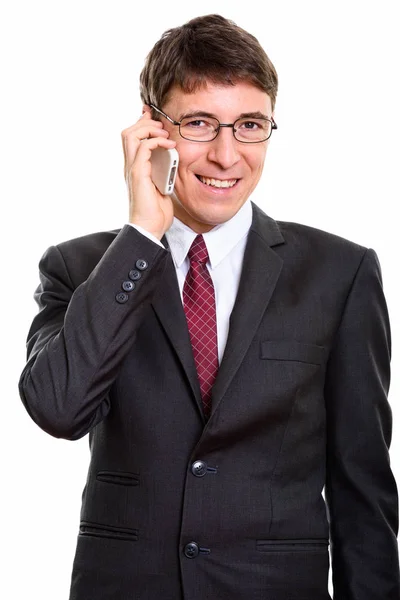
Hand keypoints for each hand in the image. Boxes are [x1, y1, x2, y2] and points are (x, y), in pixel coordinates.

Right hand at [121, 107, 176, 239]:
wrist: (150, 228)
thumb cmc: (156, 212)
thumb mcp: (162, 186)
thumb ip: (163, 171)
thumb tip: (172, 160)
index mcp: (135, 168)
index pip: (132, 138)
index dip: (142, 124)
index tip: (156, 118)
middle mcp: (130, 166)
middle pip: (128, 132)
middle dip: (145, 122)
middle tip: (162, 126)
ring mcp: (132, 169)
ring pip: (131, 135)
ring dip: (149, 129)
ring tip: (165, 134)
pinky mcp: (138, 174)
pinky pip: (144, 147)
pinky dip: (157, 141)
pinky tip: (170, 146)